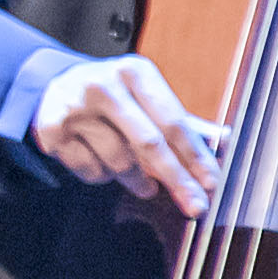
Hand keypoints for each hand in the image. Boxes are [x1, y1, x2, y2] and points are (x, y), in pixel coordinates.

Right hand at [30, 51, 221, 212]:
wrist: (52, 87)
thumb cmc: (114, 96)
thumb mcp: (146, 96)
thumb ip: (182, 120)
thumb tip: (225, 139)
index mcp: (135, 72)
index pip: (173, 120)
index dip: (194, 154)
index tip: (211, 182)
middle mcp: (104, 85)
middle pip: (148, 143)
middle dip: (176, 179)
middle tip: (194, 206)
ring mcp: (74, 109)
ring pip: (119, 162)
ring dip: (137, 181)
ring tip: (143, 183)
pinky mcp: (52, 131)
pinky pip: (90, 170)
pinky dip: (103, 176)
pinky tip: (103, 163)